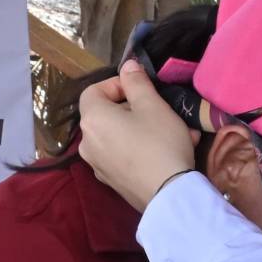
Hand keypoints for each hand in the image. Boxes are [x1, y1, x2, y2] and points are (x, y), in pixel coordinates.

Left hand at [77, 62, 199, 212]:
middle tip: (161, 109)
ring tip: (173, 132)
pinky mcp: (112, 182)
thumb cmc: (159, 142)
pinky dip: (140, 149)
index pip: (93, 91)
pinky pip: (123, 156)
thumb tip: (127, 66)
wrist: (168, 195)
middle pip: (105, 115)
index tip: (141, 89)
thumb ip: (136, 82)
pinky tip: (167, 152)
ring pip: (118, 136)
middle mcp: (87, 143)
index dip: (116, 84)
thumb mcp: (152, 105)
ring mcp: (98, 165)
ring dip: (141, 129)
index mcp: (92, 119)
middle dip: (133, 108)